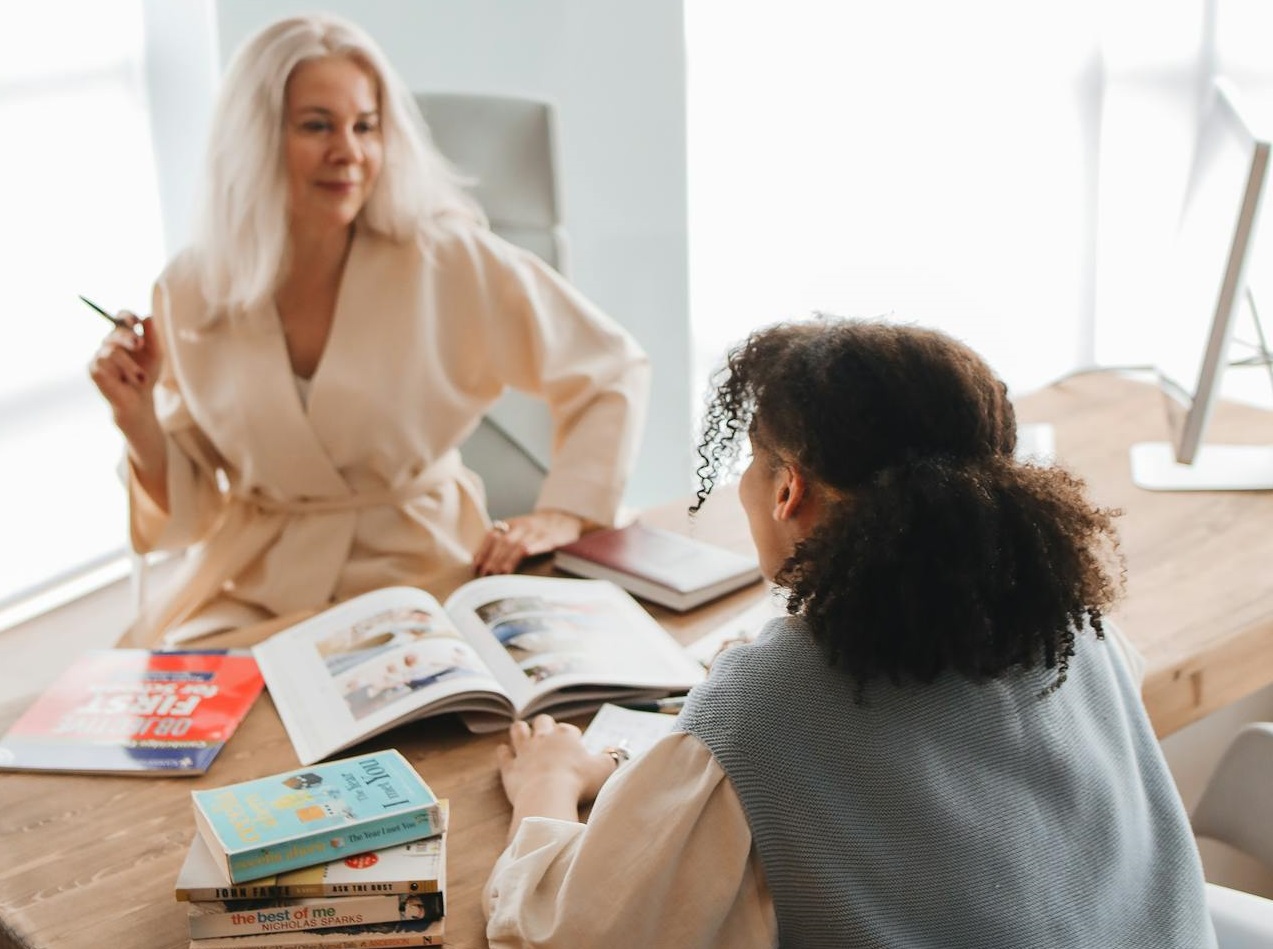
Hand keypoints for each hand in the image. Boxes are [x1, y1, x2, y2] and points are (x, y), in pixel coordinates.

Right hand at [87, 311, 162, 436]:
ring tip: (140, 377)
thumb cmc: (147, 375)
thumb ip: (153, 336)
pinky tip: (126, 381)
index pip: (121, 317)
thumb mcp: (156, 355)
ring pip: (111, 350)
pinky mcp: (92, 368)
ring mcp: (99, 354)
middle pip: (114, 331)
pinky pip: (103, 362)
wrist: (139, 399)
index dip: (127, 317)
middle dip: (128, 337)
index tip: (136, 322)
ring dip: (129, 364)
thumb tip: (148, 316)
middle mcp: (110, 342)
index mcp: (125, 335)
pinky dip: (120, 372)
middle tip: (139, 344)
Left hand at [472, 509, 586, 575]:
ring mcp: (535, 531)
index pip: (492, 534)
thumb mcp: (520, 530)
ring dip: (504, 561)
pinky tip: (515, 566)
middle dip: (491, 559)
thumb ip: (504, 541)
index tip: (475, 565)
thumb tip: (483, 561)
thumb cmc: (538, 530)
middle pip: (502, 542)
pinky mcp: (548, 539)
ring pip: (515, 545)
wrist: (565, 520)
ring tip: (497, 574)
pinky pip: (533, 546)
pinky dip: (523, 555)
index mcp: (512, 523)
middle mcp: (522, 525)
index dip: (482, 550)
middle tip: (484, 574)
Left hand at [495, 715, 617, 834]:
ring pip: (519, 729)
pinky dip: (504, 752)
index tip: (574, 746)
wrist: (549, 796)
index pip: (568, 729)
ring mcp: (524, 750)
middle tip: (549, 736)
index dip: (572, 737)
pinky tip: (506, 753)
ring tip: (525, 735)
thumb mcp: (603, 769)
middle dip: (545, 725)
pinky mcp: (510, 767)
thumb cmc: (579, 781)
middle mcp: (543, 737)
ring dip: (521, 730)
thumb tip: (613, 751)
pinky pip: (503, 753)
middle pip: (542, 721)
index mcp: (566, 735)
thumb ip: (610, 757)